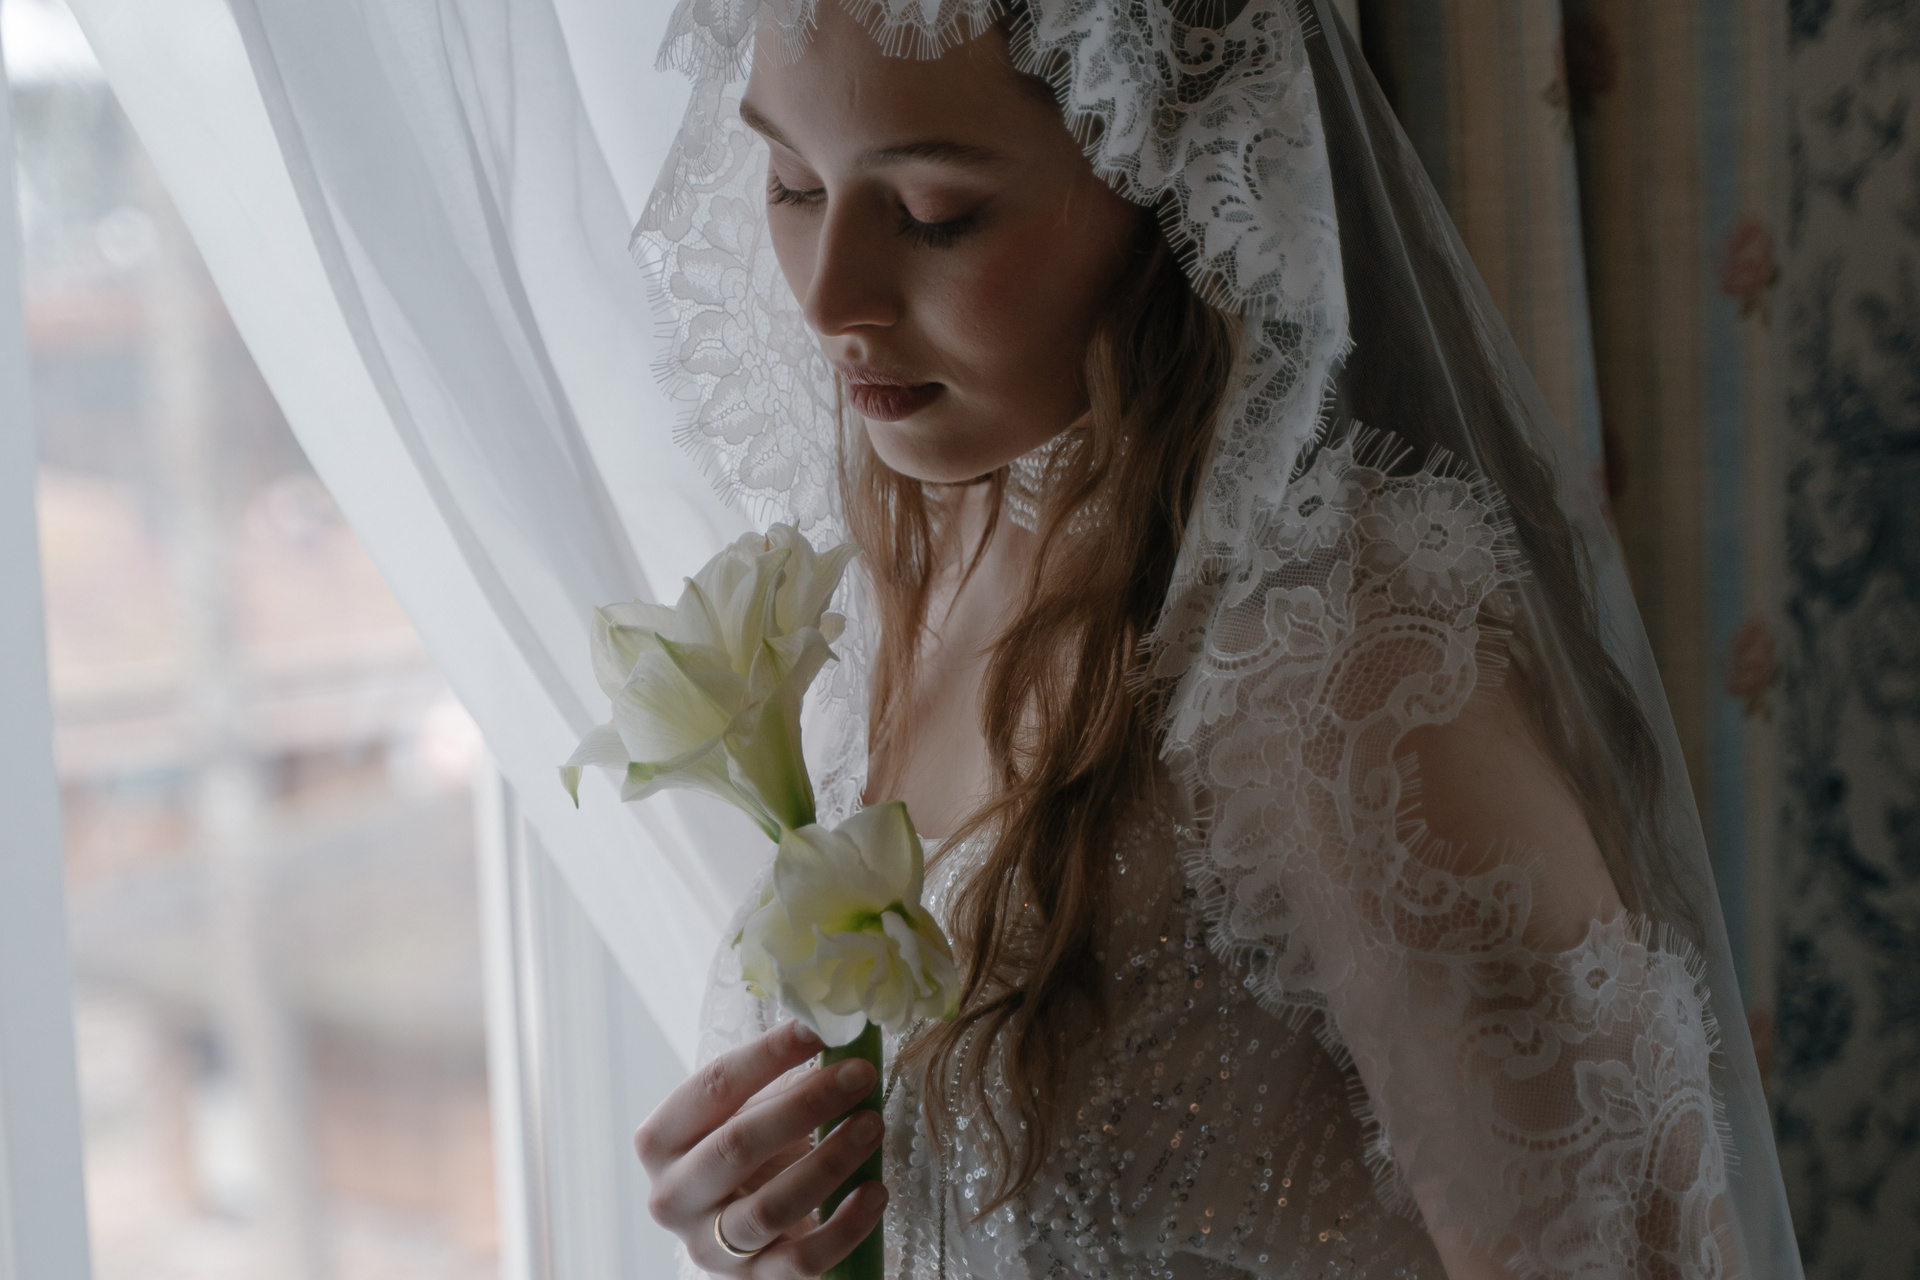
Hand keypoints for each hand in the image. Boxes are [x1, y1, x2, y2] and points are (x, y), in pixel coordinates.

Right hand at [636, 1020, 887, 1275]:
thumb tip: (834, 1024)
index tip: (820, 1027)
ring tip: (873, 1125)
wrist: (744, 1224)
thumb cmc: (750, 1152)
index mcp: (661, 1140)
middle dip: (806, 1105)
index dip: (769, 1053)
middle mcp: (672, 1196)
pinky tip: (875, 1191)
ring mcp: (709, 1247)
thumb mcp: (749, 1109)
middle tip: (859, 1074)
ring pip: (770, 1208)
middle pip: (738, 1146)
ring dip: (830, 1162)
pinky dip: (845, 1227)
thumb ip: (780, 1077)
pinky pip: (801, 1262)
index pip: (713, 1086)